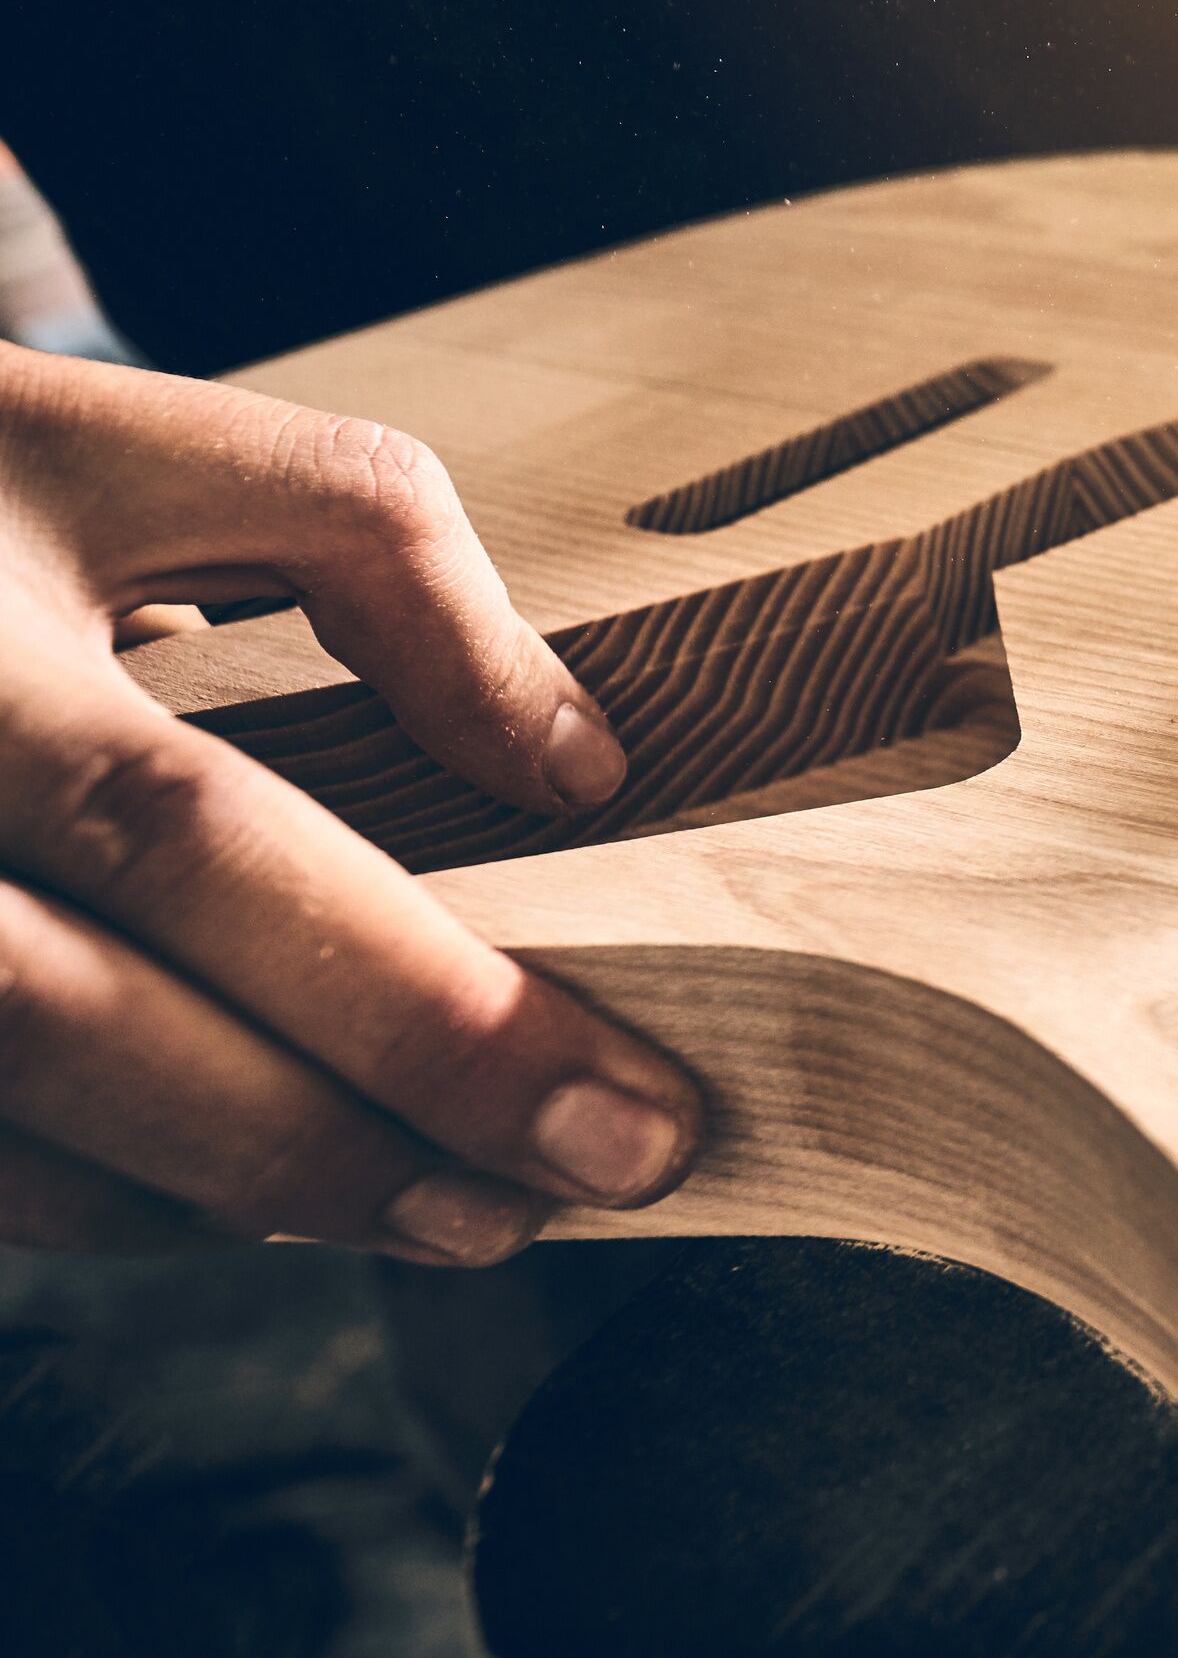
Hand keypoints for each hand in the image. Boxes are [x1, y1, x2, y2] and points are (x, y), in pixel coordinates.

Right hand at [0, 350, 701, 1260]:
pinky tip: (262, 1198)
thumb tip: (573, 767)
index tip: (627, 1111)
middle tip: (554, 1202)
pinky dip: (107, 1203)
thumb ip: (376, 548)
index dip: (418, 1004)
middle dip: (334, 1150)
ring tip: (449, 1214)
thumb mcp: (136, 443)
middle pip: (69, 1023)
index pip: (191, 842)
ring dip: (230, 1202)